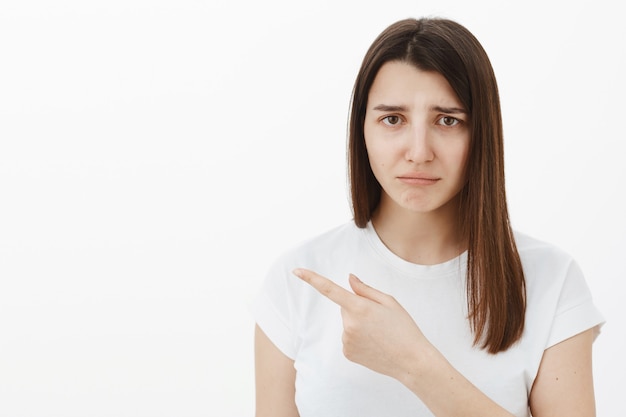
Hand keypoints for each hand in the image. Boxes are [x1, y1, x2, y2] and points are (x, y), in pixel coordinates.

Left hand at [293, 268, 432, 380]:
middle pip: (345, 306)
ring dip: (358, 324)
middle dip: (358, 308)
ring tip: (379, 333)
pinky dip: (358, 338)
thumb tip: (349, 280)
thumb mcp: (390, 302)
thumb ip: (365, 290)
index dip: (311, 279)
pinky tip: (374, 344)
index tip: (296, 271)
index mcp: (360, 307)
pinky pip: (348, 337)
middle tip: (379, 319)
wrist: (411, 361)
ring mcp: (346, 340)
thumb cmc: (404, 328)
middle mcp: (349, 324)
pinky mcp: (346, 353)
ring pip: (347, 323)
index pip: (330, 289)